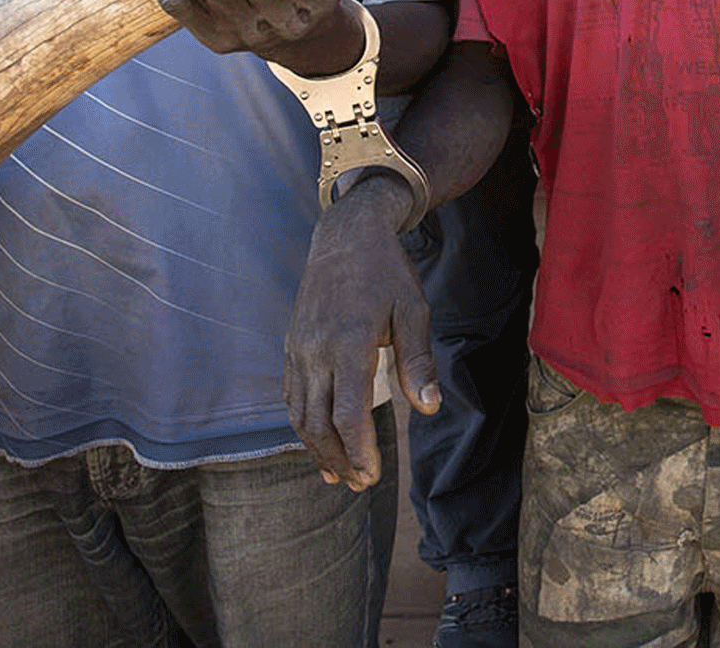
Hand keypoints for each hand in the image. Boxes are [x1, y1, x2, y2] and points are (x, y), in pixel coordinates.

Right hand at [280, 176, 440, 489]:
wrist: (345, 235)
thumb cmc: (387, 272)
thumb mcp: (414, 310)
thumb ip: (418, 362)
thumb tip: (428, 409)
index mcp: (348, 341)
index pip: (347, 413)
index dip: (358, 450)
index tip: (373, 474)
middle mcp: (315, 349)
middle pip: (317, 422)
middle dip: (338, 460)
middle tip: (359, 484)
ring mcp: (298, 347)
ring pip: (298, 413)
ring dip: (316, 449)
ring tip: (338, 475)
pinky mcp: (291, 345)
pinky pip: (291, 394)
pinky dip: (302, 423)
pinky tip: (318, 440)